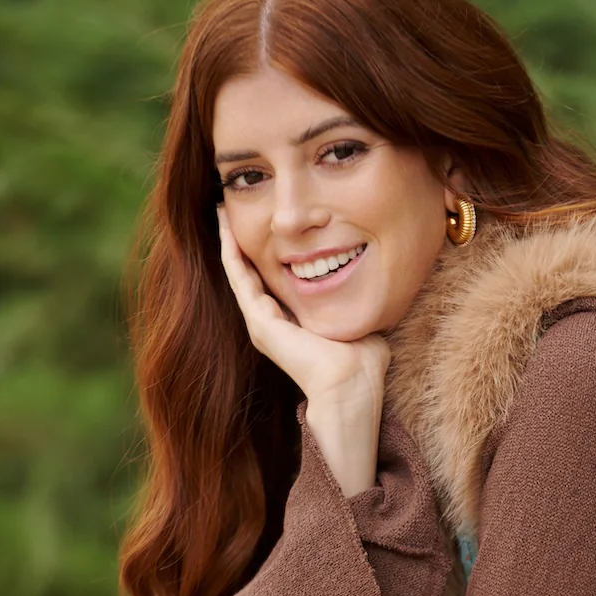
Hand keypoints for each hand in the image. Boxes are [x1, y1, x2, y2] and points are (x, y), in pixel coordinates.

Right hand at [216, 207, 389, 406]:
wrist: (350, 386)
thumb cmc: (362, 362)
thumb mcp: (356, 320)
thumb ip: (355, 305)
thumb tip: (373, 291)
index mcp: (291, 324)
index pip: (272, 282)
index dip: (267, 253)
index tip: (267, 226)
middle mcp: (271, 324)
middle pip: (249, 274)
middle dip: (241, 242)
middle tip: (230, 210)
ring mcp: (261, 323)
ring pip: (238, 272)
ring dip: (229, 241)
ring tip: (222, 211)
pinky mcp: (258, 320)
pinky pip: (238, 276)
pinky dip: (230, 250)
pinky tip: (226, 227)